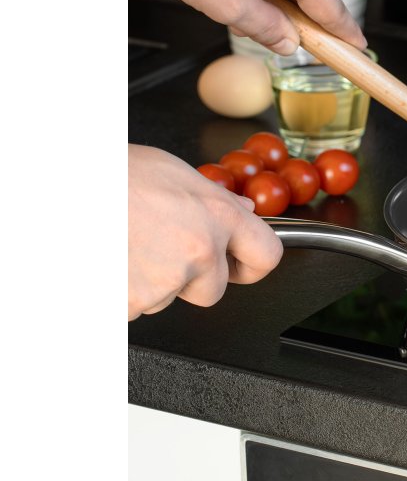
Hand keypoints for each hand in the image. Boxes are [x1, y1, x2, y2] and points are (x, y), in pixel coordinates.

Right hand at [128, 144, 283, 319]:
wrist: (66, 185)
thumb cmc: (115, 174)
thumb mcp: (177, 173)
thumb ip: (214, 200)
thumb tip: (240, 213)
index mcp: (217, 216)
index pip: (267, 254)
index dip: (252, 264)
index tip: (241, 264)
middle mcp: (199, 250)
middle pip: (213, 290)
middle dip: (192, 278)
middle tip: (159, 249)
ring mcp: (165, 281)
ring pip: (168, 297)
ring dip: (151, 281)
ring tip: (127, 244)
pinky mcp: (131, 303)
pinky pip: (134, 307)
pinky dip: (123, 291)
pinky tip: (113, 261)